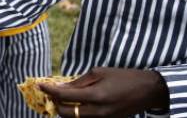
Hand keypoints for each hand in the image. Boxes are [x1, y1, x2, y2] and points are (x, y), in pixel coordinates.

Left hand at [40, 67, 168, 117]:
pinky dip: (76, 112)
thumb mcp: (100, 72)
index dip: (50, 90)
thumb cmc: (123, 77)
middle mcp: (97, 112)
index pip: (65, 96)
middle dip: (55, 103)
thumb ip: (80, 81)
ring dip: (64, 109)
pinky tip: (74, 103)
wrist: (146, 91)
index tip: (40, 85)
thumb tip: (63, 86)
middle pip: (66, 113)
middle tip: (50, 92)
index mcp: (95, 95)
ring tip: (60, 97)